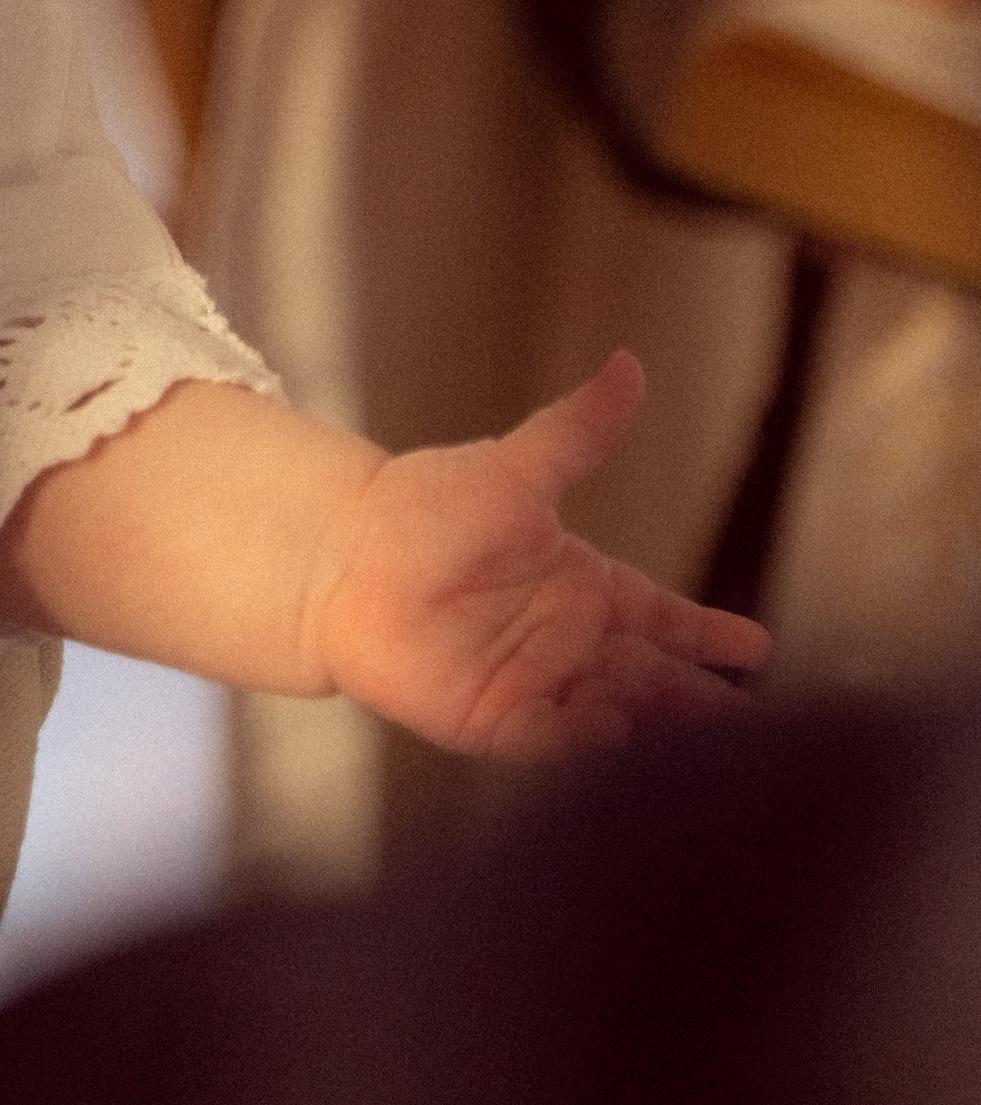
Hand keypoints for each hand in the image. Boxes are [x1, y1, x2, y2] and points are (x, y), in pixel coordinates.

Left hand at [309, 353, 768, 758]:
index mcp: (586, 588)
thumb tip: (630, 363)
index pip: (666, 618)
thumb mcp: (515, 469)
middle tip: (758, 724)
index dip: (710, 635)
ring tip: (703, 731)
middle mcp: (570, 644)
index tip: (759, 647)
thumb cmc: (426, 507)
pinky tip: (618, 735)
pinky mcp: (495, 721)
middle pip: (654, 679)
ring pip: (616, 715)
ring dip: (655, 724)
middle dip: (703, 702)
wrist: (344, 556)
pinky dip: (589, 741)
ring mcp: (537, 686)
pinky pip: (555, 740)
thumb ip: (579, 430)